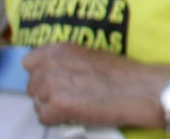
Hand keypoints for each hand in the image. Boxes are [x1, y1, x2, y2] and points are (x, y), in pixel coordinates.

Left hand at [25, 43, 163, 128]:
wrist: (139, 89)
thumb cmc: (121, 72)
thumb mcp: (89, 55)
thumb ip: (67, 61)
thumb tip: (54, 73)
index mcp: (59, 49)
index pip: (29, 62)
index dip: (41, 74)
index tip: (55, 80)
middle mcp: (51, 64)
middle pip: (32, 86)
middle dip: (46, 93)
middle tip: (70, 96)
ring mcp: (52, 85)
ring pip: (38, 103)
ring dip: (52, 107)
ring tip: (75, 105)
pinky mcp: (57, 106)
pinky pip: (44, 118)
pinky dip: (57, 119)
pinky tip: (75, 115)